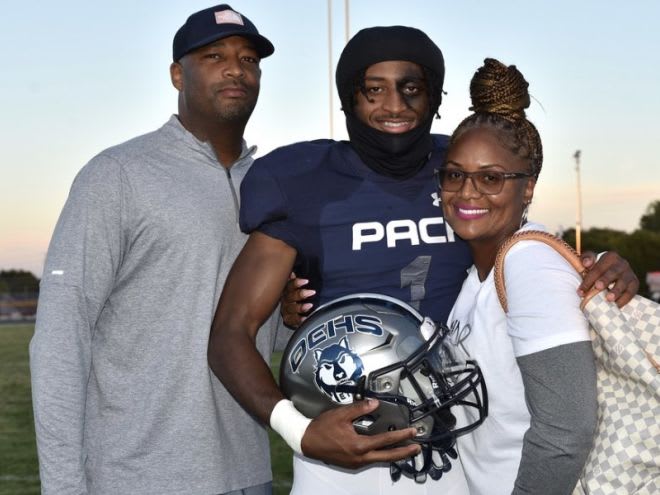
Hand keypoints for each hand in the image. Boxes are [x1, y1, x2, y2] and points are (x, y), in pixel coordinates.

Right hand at [280, 272, 315, 328]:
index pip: (290, 285)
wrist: (299, 310)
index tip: (306, 281)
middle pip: (290, 296)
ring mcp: (286, 310)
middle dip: (300, 294)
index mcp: (287, 290)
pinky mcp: (288, 319)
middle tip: (312, 292)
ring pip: (290, 308)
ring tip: (310, 306)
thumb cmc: (301, 295)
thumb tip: (293, 272)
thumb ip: (295, 280)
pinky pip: (291, 320)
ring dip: (300, 307)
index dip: (297, 283)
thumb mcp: (300, 286)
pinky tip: (305, 319)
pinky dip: (298, 320)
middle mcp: (285, 299)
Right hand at [300, 398, 420, 468]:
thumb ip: (359, 408)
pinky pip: (371, 460)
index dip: (401, 436)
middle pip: (388, 457)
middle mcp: (360, 457)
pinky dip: (381, 456)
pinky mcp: (351, 463)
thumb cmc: (321, 428)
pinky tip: (384, 451)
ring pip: (380, 460)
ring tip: (405, 449)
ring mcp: (356, 462)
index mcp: (359, 445)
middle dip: (404, 452)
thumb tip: (374, 403)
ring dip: (393, 455)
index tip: (412, 432)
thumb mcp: (341, 414)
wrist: (306, 441)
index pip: (386, 440)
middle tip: (416, 447)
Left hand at [579, 251, 638, 306]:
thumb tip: (586, 263)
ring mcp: (629, 273)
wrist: (612, 273)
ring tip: (609, 298)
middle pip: (612, 272)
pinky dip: (624, 299)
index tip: (580, 291)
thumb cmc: (597, 267)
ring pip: (623, 282)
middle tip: (598, 287)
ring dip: (616, 291)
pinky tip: (616, 305)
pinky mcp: (634, 283)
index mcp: (610, 256)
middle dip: (605, 280)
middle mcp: (622, 263)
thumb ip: (586, 259)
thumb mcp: (590, 260)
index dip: (588, 279)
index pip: (598, 268)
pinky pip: (631, 291)